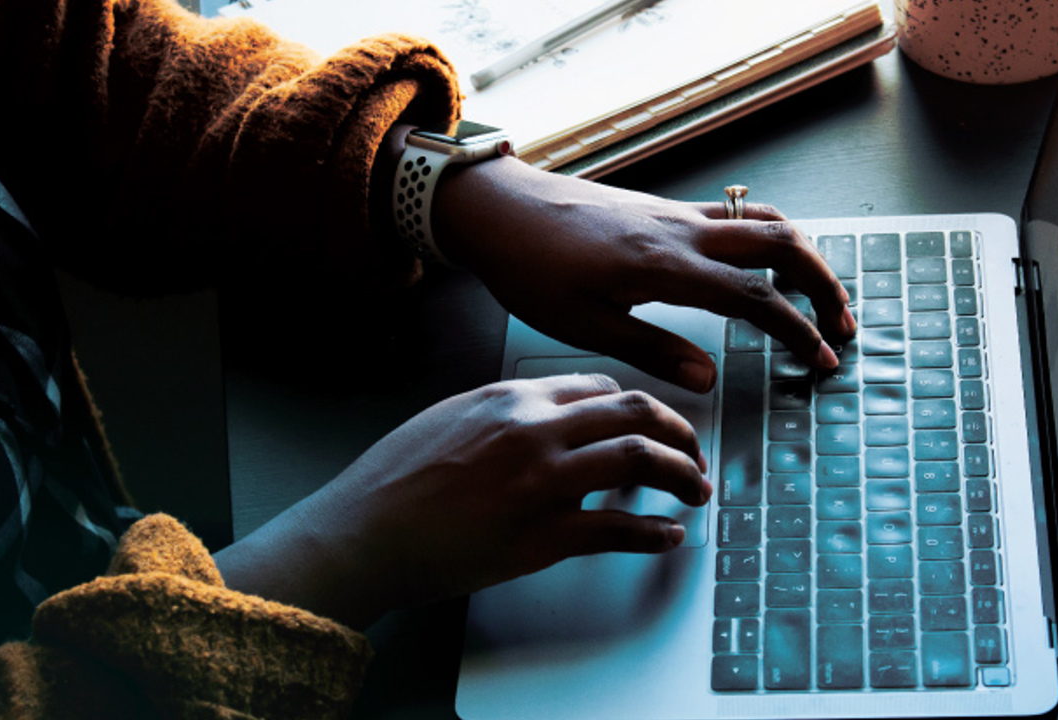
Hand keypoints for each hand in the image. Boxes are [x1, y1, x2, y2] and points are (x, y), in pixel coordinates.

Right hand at [214, 374, 710, 627]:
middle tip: (693, 453)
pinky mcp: (541, 536)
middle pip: (636, 413)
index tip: (652, 424)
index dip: (639, 406)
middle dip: (680, 432)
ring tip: (695, 490)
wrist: (362, 532)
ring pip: (641, 460)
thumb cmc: (394, 480)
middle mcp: (534, 430)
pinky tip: (667, 536)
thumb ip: (507, 412)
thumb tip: (550, 419)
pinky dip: (654, 533)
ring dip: (683, 475)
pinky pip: (618, 530)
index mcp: (512, 397)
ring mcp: (542, 482)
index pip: (601, 388)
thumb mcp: (450, 417)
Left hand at [433, 156, 855, 392]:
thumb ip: (652, 350)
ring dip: (804, 256)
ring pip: (765, 221)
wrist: (501, 209)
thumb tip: (709, 379)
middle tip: (841, 327)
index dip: (797, 331)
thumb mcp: (584, 326)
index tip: (821, 361)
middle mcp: (683, 231)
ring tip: (819, 295)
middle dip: (824, 285)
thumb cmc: (531, 269)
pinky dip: (769, 237)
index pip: (756, 297)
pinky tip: (766, 264)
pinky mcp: (665, 208)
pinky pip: (736, 213)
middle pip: (782, 245)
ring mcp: (677, 213)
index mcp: (667, 266)